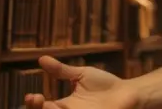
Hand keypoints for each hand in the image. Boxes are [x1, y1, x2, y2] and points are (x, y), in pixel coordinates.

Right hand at [24, 55, 141, 108]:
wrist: (129, 92)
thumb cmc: (105, 85)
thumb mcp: (80, 75)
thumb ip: (61, 70)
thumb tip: (41, 58)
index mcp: (64, 106)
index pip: (43, 107)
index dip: (34, 104)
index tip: (32, 96)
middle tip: (37, 100)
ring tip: (48, 106)